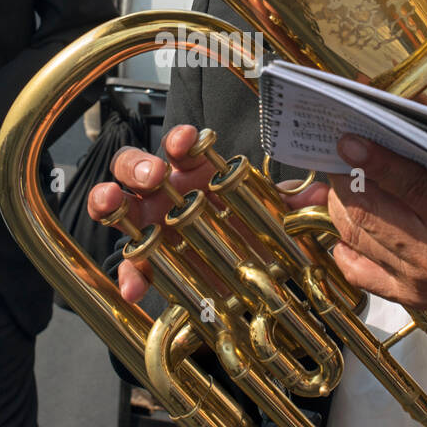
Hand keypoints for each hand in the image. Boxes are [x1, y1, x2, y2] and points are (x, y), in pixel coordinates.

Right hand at [85, 124, 321, 302]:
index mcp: (194, 171)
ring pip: (116, 201)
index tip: (187, 144)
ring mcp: (149, 220)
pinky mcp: (146, 257)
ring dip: (108, 198)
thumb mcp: (270, 213)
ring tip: (111, 203)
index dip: (181, 140)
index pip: (181, 146)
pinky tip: (133, 287)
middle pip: (135, 165)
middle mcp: (165, 190)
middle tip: (153, 176)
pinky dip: (130, 274)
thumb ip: (289, 202)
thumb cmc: (246, 226)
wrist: (241, 272)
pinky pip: (129, 263)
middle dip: (138, 165)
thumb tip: (318, 193)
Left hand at [325, 135, 426, 394]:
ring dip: (339, 205)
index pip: (409, 184)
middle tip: (336, 155)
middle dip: (344, 178)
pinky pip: (358, 272)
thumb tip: (411, 112)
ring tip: (338, 182)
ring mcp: (418, 280)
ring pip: (357, 236)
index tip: (347, 139)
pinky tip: (347, 225)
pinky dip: (343, 245)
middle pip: (370, 210)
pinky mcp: (409, 299)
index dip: (374, 160)